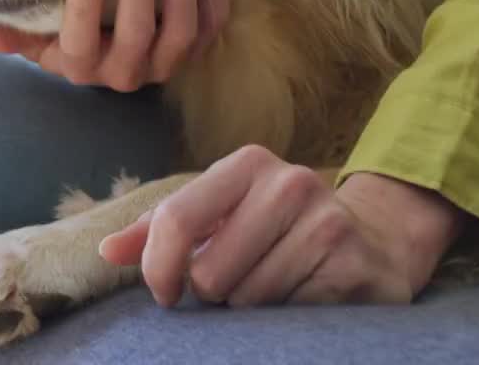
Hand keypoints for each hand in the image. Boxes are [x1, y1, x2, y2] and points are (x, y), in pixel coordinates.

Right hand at [0, 0, 229, 91]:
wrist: (108, 48)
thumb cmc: (65, 31)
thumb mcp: (36, 35)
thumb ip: (15, 33)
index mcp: (81, 66)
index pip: (80, 44)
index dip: (84, 8)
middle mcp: (125, 72)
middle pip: (138, 35)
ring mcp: (164, 63)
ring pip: (182, 31)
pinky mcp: (195, 49)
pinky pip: (212, 25)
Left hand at [98, 145, 465, 306]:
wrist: (370, 240)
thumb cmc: (274, 229)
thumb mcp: (219, 215)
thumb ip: (160, 230)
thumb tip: (107, 250)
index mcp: (248, 164)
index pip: (176, 220)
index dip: (159, 269)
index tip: (166, 292)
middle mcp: (289, 183)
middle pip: (209, 273)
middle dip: (215, 291)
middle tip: (241, 278)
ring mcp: (327, 221)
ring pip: (247, 299)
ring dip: (251, 306)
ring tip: (275, 282)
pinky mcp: (353, 265)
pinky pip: (288, 313)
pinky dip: (286, 315)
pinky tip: (304, 293)